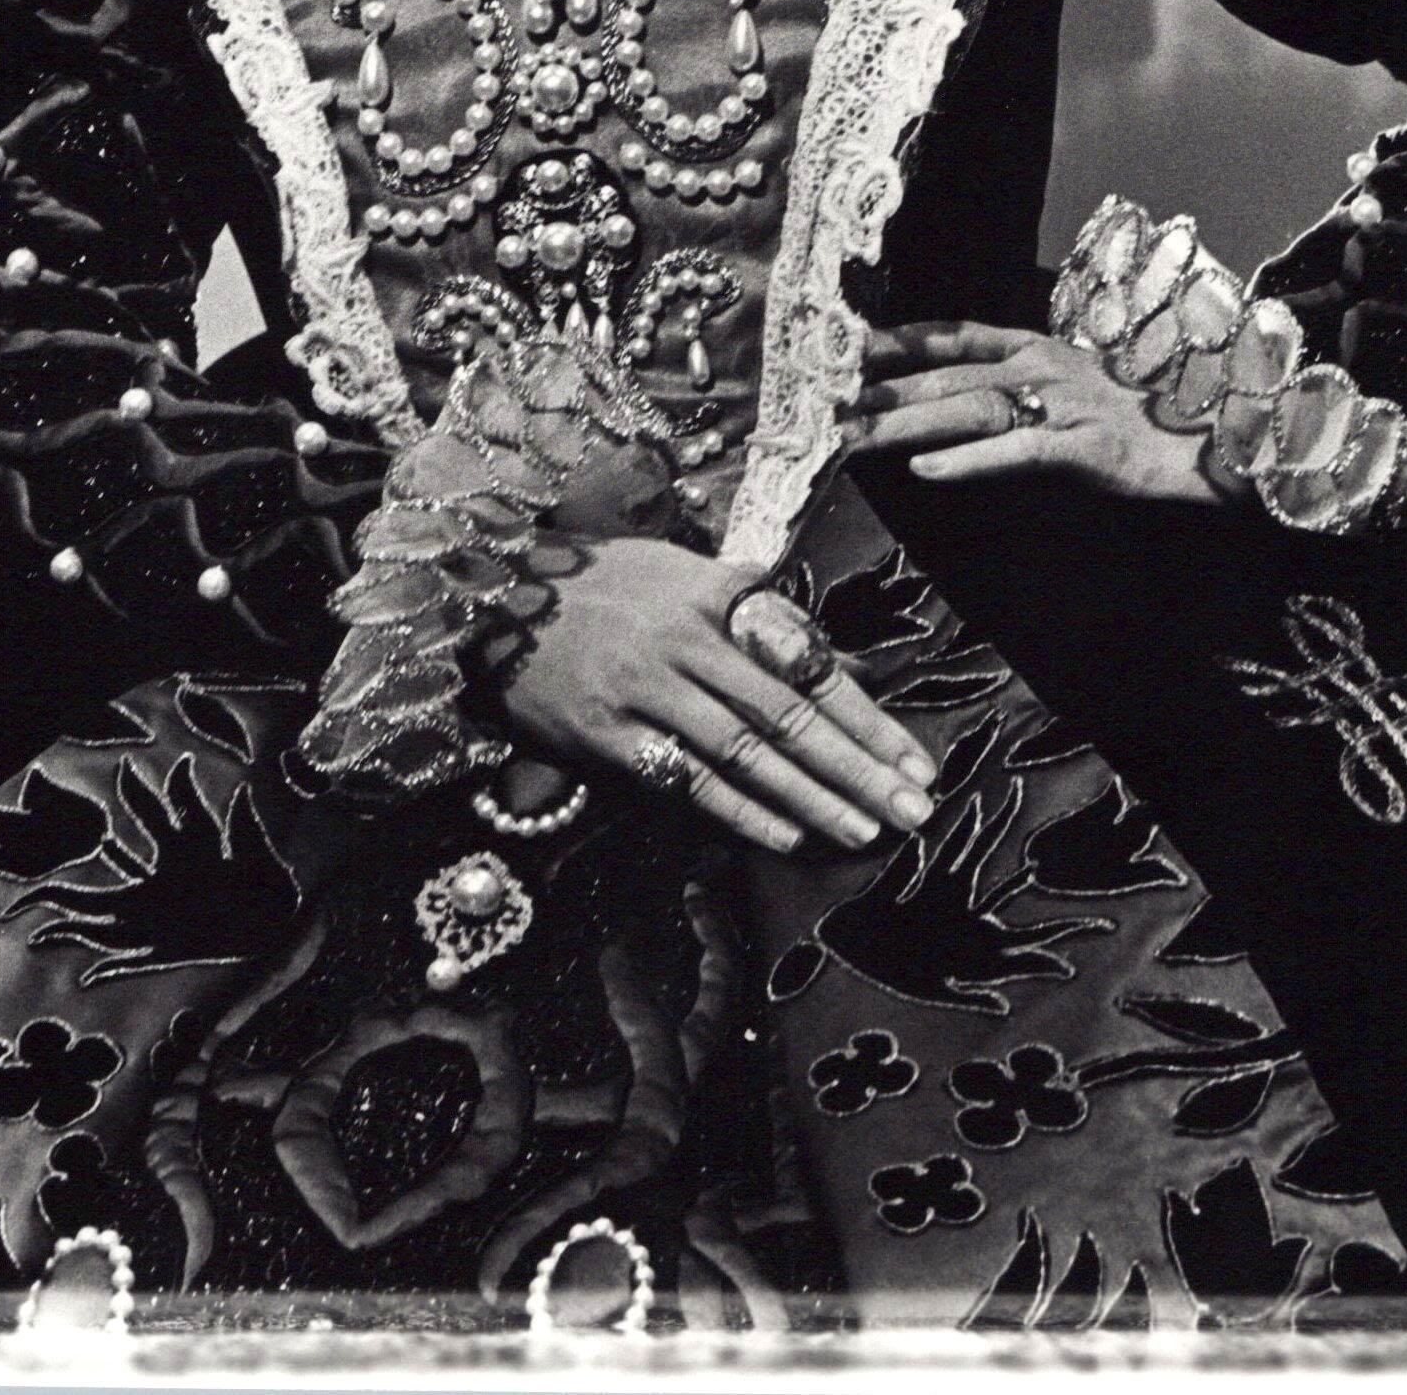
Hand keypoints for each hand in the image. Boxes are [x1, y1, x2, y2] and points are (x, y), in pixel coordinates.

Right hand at [499, 539, 938, 857]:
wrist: (491, 596)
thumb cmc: (600, 582)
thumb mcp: (679, 571)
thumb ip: (750, 615)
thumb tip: (830, 664)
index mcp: (715, 596)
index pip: (808, 661)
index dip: (866, 714)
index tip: (915, 756)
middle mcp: (687, 642)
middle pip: (789, 715)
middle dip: (859, 767)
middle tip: (914, 809)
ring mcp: (647, 690)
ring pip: (746, 753)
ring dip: (812, 798)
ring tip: (865, 831)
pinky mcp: (609, 734)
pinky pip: (685, 779)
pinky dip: (739, 810)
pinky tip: (787, 835)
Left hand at [848, 321, 1222, 503]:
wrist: (1226, 441)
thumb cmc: (1153, 423)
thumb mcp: (1081, 398)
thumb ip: (1029, 399)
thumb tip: (969, 416)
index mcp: (1043, 350)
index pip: (957, 337)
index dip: (900, 340)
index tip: (847, 348)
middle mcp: (1047, 367)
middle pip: (947, 378)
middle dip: (882, 392)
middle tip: (824, 407)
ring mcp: (1066, 403)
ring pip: (968, 410)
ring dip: (904, 425)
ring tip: (853, 438)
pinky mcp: (1086, 445)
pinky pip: (1017, 451)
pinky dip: (969, 461)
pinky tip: (927, 472)